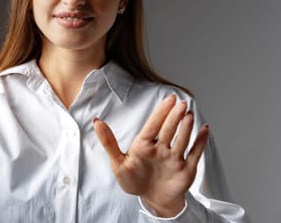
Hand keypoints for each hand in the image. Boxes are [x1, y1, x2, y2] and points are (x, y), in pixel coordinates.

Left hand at [93, 95, 209, 216]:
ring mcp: (174, 158)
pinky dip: (200, 142)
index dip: (161, 112)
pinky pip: (194, 154)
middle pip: (168, 130)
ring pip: (181, 140)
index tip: (169, 99)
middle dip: (174, 117)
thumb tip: (96, 121)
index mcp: (144, 145)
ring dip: (186, 128)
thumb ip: (108, 142)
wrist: (152, 200)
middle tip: (181, 103)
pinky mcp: (186, 169)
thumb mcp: (118, 163)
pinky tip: (204, 129)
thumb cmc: (134, 181)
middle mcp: (161, 148)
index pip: (153, 125)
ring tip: (189, 114)